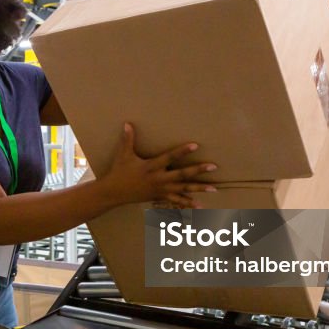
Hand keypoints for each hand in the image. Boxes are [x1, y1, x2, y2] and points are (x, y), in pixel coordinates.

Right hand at [99, 123, 216, 208]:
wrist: (114, 193)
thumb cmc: (119, 171)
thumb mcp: (123, 154)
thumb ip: (128, 139)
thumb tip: (127, 123)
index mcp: (151, 167)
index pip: (169, 157)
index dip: (182, 151)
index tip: (196, 145)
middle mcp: (158, 179)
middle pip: (182, 175)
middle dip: (198, 170)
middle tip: (213, 166)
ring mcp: (161, 190)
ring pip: (183, 189)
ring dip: (199, 188)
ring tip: (214, 188)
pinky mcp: (160, 197)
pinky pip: (176, 201)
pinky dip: (188, 203)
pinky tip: (200, 205)